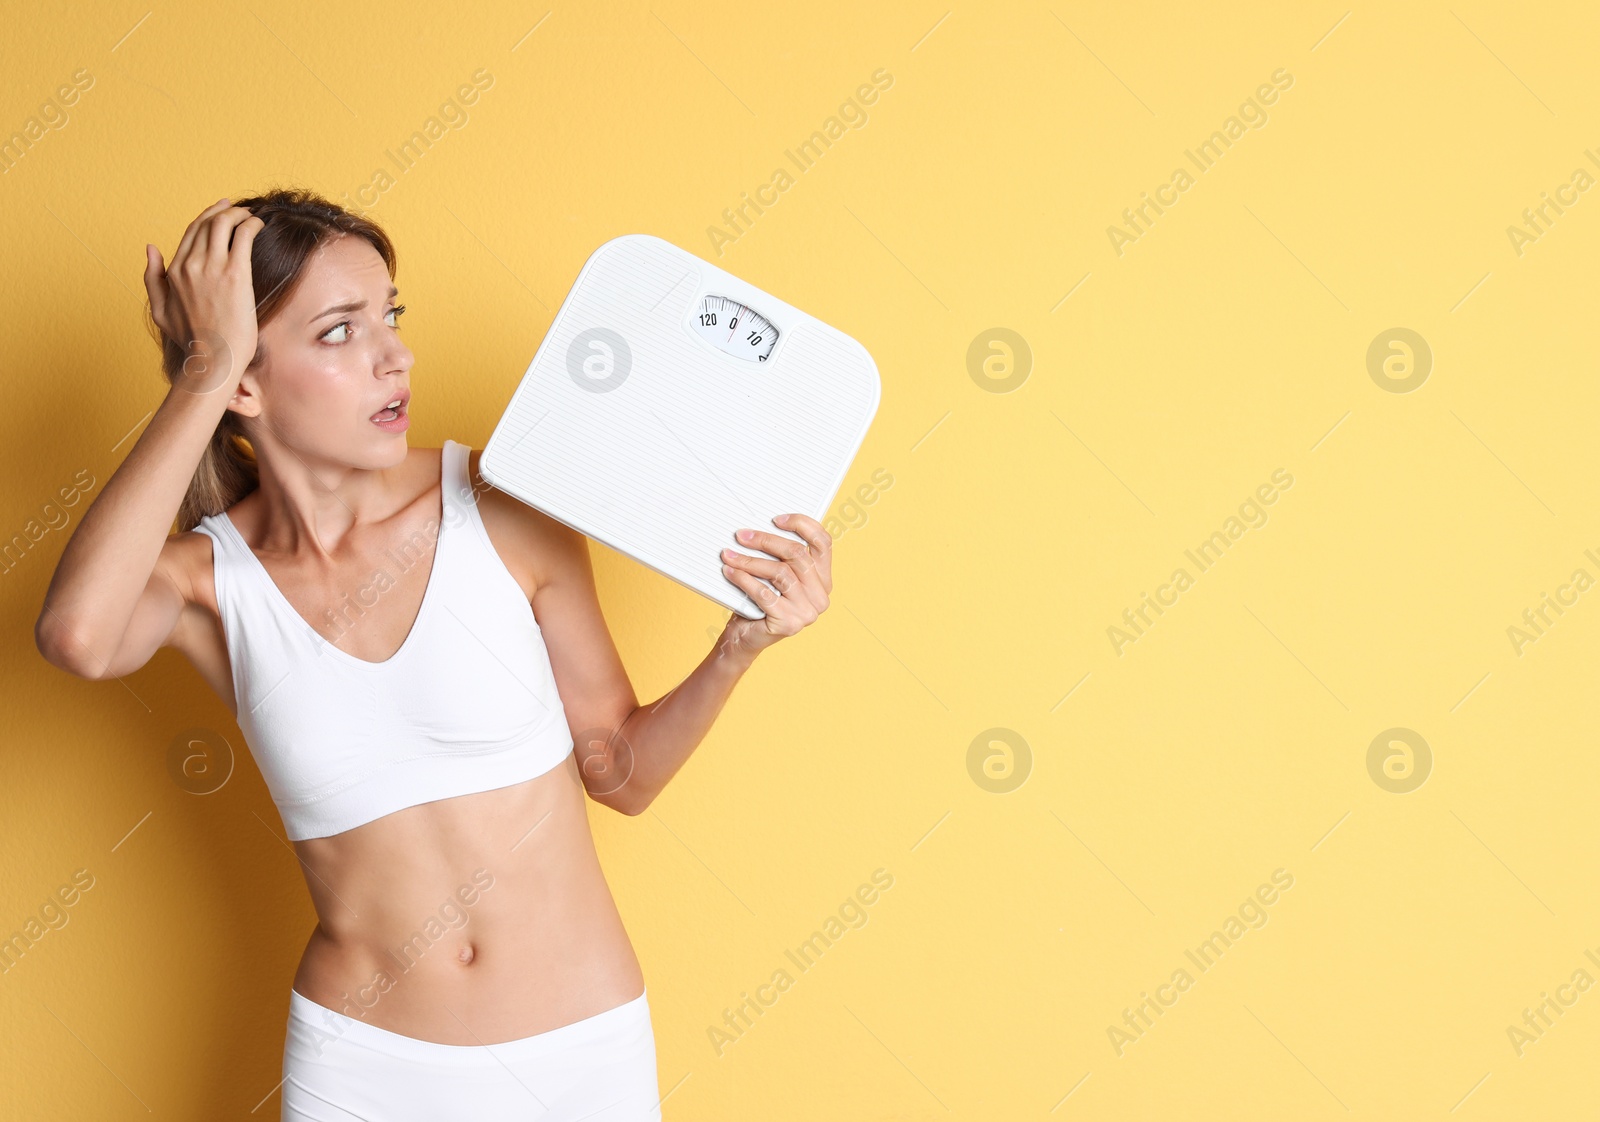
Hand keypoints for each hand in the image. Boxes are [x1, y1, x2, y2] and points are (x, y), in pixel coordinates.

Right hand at [144, 196, 265, 392]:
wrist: (213, 357)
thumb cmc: (192, 340)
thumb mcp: (160, 310)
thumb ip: (153, 278)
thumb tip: (150, 247)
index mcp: (174, 271)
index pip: (191, 232)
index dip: (207, 217)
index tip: (220, 211)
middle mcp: (190, 264)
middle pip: (207, 224)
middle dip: (223, 211)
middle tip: (237, 209)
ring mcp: (212, 267)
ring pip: (224, 224)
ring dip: (239, 215)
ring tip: (250, 216)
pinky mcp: (235, 273)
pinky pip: (243, 236)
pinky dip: (251, 224)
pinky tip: (259, 224)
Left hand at [715, 513, 832, 657]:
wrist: (745, 638)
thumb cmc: (759, 603)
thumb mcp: (775, 575)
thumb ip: (780, 556)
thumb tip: (761, 526)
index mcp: (823, 580)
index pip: (823, 543)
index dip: (802, 525)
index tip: (776, 520)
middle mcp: (821, 596)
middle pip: (798, 555)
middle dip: (766, 541)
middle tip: (742, 536)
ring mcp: (808, 612)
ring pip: (780, 572)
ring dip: (750, 561)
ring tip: (730, 556)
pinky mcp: (789, 623)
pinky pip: (764, 593)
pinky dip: (744, 580)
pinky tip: (731, 572)